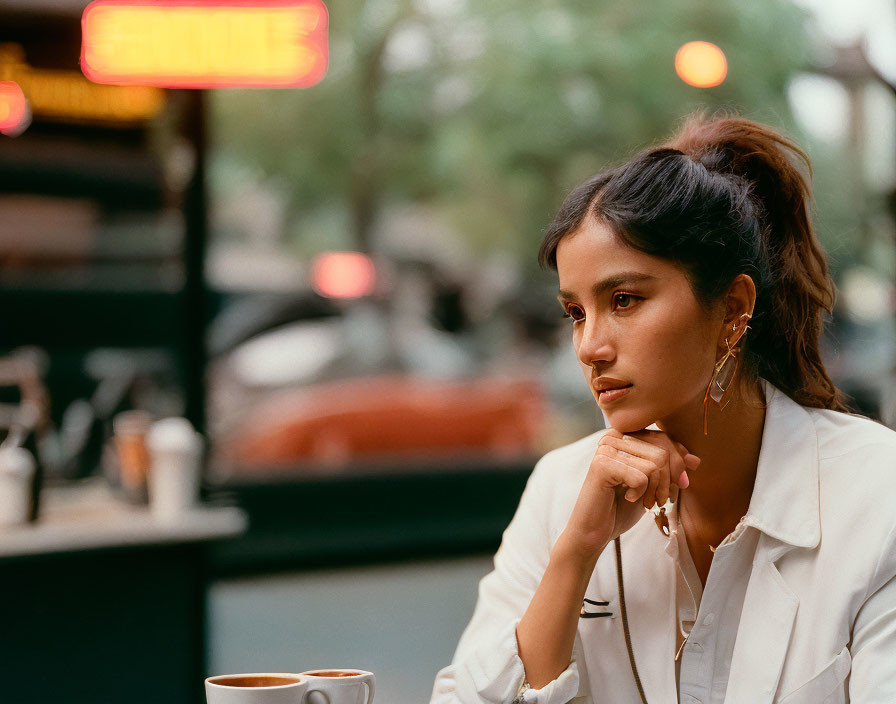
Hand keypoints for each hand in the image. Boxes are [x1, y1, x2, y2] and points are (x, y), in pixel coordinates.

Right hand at [561, 428, 699, 557]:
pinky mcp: (601, 465)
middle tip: (660, 500)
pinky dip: (641, 493)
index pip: (663, 438)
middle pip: (662, 450)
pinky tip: (628, 498)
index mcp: (623, 436)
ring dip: (656, 489)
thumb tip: (695, 460)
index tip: (680, 484)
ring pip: (655, 463)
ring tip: (645, 502)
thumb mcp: (652, 485)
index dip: (678, 463)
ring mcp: (605, 449)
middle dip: (668, 479)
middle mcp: (612, 437)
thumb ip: (670, 469)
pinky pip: (641, 476)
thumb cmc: (620, 508)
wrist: (593, 531)